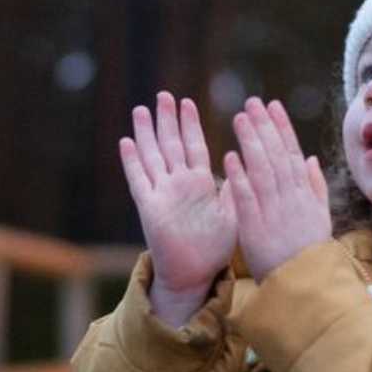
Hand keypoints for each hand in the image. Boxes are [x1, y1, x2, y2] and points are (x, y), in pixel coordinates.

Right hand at [119, 93, 234, 325]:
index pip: (194, 146)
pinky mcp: (149, 209)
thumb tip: (245, 164)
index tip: (187, 102)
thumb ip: (234, 190)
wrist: (193, 276)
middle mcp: (178, 184)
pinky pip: (139, 181)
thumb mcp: (231, 215)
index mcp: (199, 184)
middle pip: (170, 144)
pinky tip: (126, 142)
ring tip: (141, 110)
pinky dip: (132, 162)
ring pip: (152, 156)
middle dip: (166, 120)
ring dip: (146, 134)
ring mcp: (162, 194)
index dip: (190, 124)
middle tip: (163, 95)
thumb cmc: (213, 248)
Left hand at [225, 98, 332, 279]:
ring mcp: (274, 212)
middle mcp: (291, 198)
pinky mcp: (256, 228)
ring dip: (250, 143)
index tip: (272, 105)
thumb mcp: (320, 218)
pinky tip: (229, 157)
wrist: (304, 286)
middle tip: (251, 103)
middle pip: (276, 155)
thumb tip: (311, 159)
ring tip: (239, 119)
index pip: (292, 153)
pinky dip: (239, 177)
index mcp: (305, 194)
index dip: (282, 127)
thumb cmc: (310, 252)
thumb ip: (316, 186)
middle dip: (264, 127)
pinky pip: (246, 199)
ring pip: (262, 171)